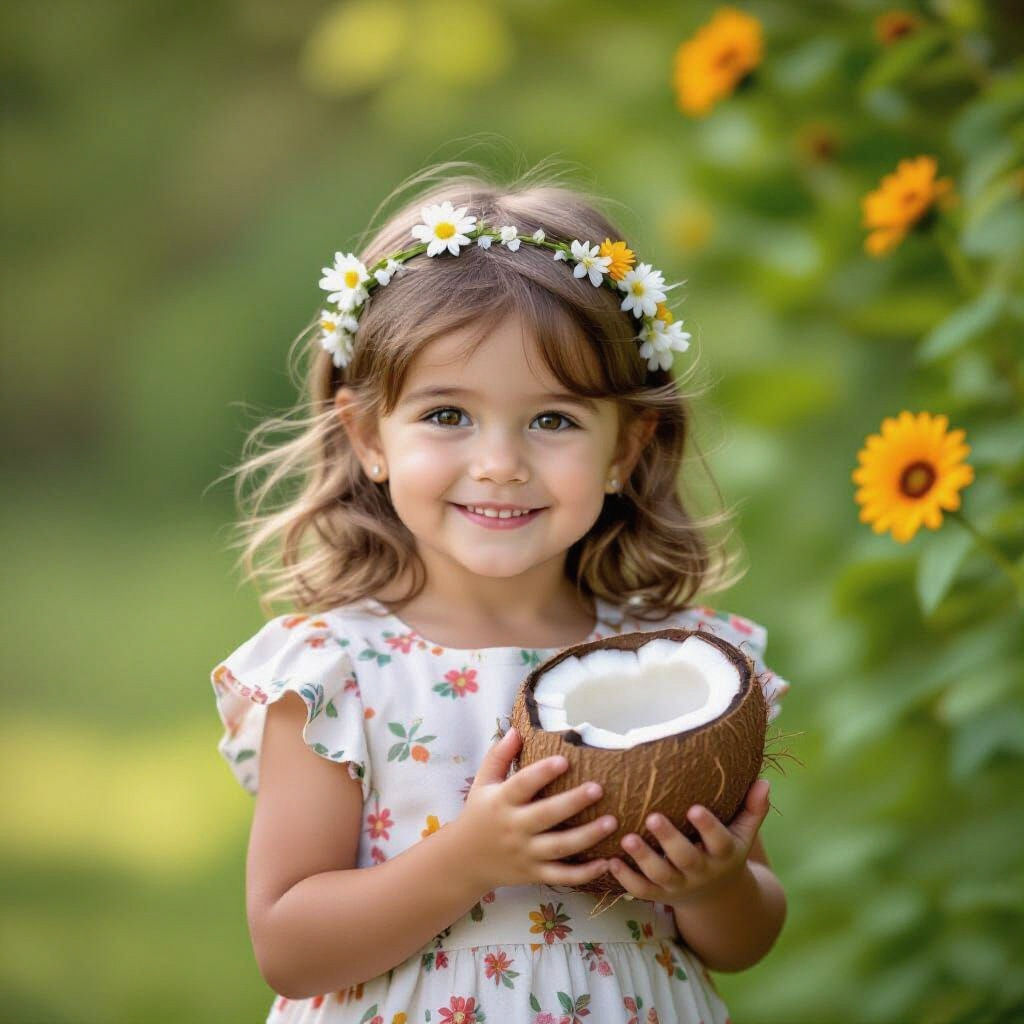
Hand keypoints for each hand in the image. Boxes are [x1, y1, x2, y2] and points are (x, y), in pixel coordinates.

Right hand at [454, 727, 617, 890]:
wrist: (465, 861)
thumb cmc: (479, 814)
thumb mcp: (482, 783)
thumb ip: (498, 757)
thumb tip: (516, 730)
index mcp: (501, 802)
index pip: (522, 785)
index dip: (543, 773)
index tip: (565, 760)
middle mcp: (514, 828)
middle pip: (546, 815)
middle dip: (573, 802)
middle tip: (598, 788)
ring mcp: (525, 853)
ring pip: (559, 847)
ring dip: (587, 836)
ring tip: (612, 821)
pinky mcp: (534, 874)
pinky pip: (561, 876)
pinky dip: (584, 873)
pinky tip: (606, 862)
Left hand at [608, 779, 770, 905]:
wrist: (717, 898)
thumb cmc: (726, 850)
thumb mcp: (744, 834)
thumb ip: (753, 809)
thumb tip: (764, 781)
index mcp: (723, 853)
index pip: (719, 841)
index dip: (708, 827)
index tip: (695, 808)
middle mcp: (701, 870)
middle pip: (686, 858)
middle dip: (669, 839)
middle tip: (652, 817)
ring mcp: (678, 885)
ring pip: (660, 875)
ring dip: (642, 858)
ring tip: (626, 838)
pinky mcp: (659, 894)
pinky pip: (642, 890)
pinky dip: (625, 879)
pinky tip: (610, 861)